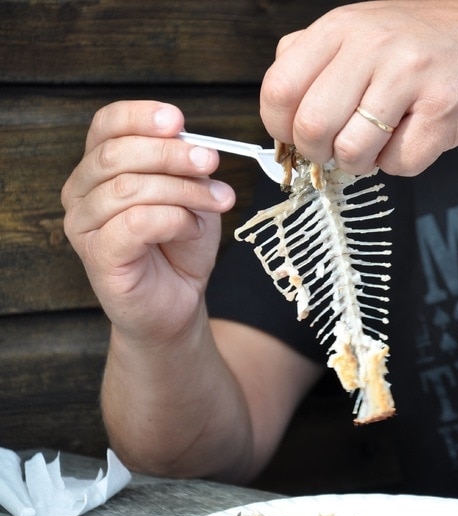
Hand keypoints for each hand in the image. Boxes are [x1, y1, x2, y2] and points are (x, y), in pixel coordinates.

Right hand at [61, 101, 234, 346]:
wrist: (178, 299)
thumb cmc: (180, 243)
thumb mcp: (190, 193)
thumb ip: (185, 166)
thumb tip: (194, 143)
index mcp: (100, 167)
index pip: (106, 125)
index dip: (140, 116)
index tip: (178, 120)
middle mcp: (82, 192)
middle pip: (117, 154)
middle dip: (171, 154)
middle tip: (211, 162)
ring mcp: (83, 225)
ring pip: (129, 187)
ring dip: (183, 190)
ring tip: (216, 202)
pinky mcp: (97, 255)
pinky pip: (135, 222)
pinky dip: (173, 219)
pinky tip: (191, 228)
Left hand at [260, 0, 457, 176]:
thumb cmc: (421, 49)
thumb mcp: (361, 33)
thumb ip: (314, 60)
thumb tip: (279, 114)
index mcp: (342, 27)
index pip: (278, 88)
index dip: (280, 126)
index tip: (297, 135)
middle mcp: (373, 45)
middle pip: (311, 128)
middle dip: (319, 153)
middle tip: (338, 147)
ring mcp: (410, 77)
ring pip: (353, 153)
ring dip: (361, 163)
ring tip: (378, 142)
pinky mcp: (442, 111)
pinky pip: (399, 164)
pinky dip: (400, 163)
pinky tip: (413, 137)